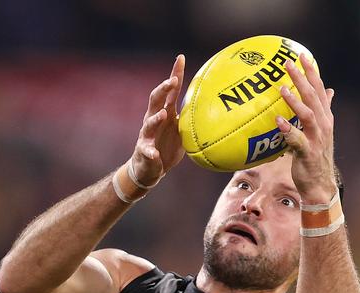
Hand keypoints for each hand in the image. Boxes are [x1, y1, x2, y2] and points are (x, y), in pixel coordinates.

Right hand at [129, 54, 186, 187]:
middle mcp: (154, 120)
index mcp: (165, 112)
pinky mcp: (144, 151)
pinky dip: (150, 152)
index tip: (180, 58)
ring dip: (155, 119)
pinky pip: (146, 150)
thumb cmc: (166, 146)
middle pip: (155, 100)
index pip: (169, 90)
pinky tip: (154, 154)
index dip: (174, 73)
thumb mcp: (181, 130)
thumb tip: (215, 107)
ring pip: (149, 124)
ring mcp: (147, 135)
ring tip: (163, 114)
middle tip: (172, 81)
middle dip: (163, 89)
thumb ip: (192, 117)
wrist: (149, 168)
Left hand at [277, 53, 337, 203]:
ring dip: (295, 101)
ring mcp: (316, 138)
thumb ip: (323, 109)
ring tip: (282, 89)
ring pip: (307, 115)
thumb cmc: (316, 156)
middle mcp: (323, 124)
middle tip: (288, 63)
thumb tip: (330, 89)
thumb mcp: (321, 130)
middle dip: (302, 78)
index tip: (301, 55)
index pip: (319, 89)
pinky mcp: (307, 152)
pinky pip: (297, 139)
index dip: (311, 72)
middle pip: (313, 96)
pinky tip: (278, 121)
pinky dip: (288, 130)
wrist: (320, 184)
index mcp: (325, 117)